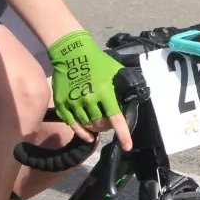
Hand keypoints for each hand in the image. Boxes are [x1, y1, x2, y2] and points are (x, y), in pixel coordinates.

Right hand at [47, 31, 133, 149]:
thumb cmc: (97, 60)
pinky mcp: (63, 104)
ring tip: (99, 127)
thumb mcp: (116, 70)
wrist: (71, 52)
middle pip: (101, 125)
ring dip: (95, 129)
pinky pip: (73, 125)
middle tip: (109, 124)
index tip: (127, 147)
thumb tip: (136, 95)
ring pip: (88, 126)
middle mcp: (89, 99)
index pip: (116, 119)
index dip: (123, 134)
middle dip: (107, 127)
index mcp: (105, 92)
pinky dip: (82, 133)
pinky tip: (88, 135)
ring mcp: (74, 103)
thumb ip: (124, 84)